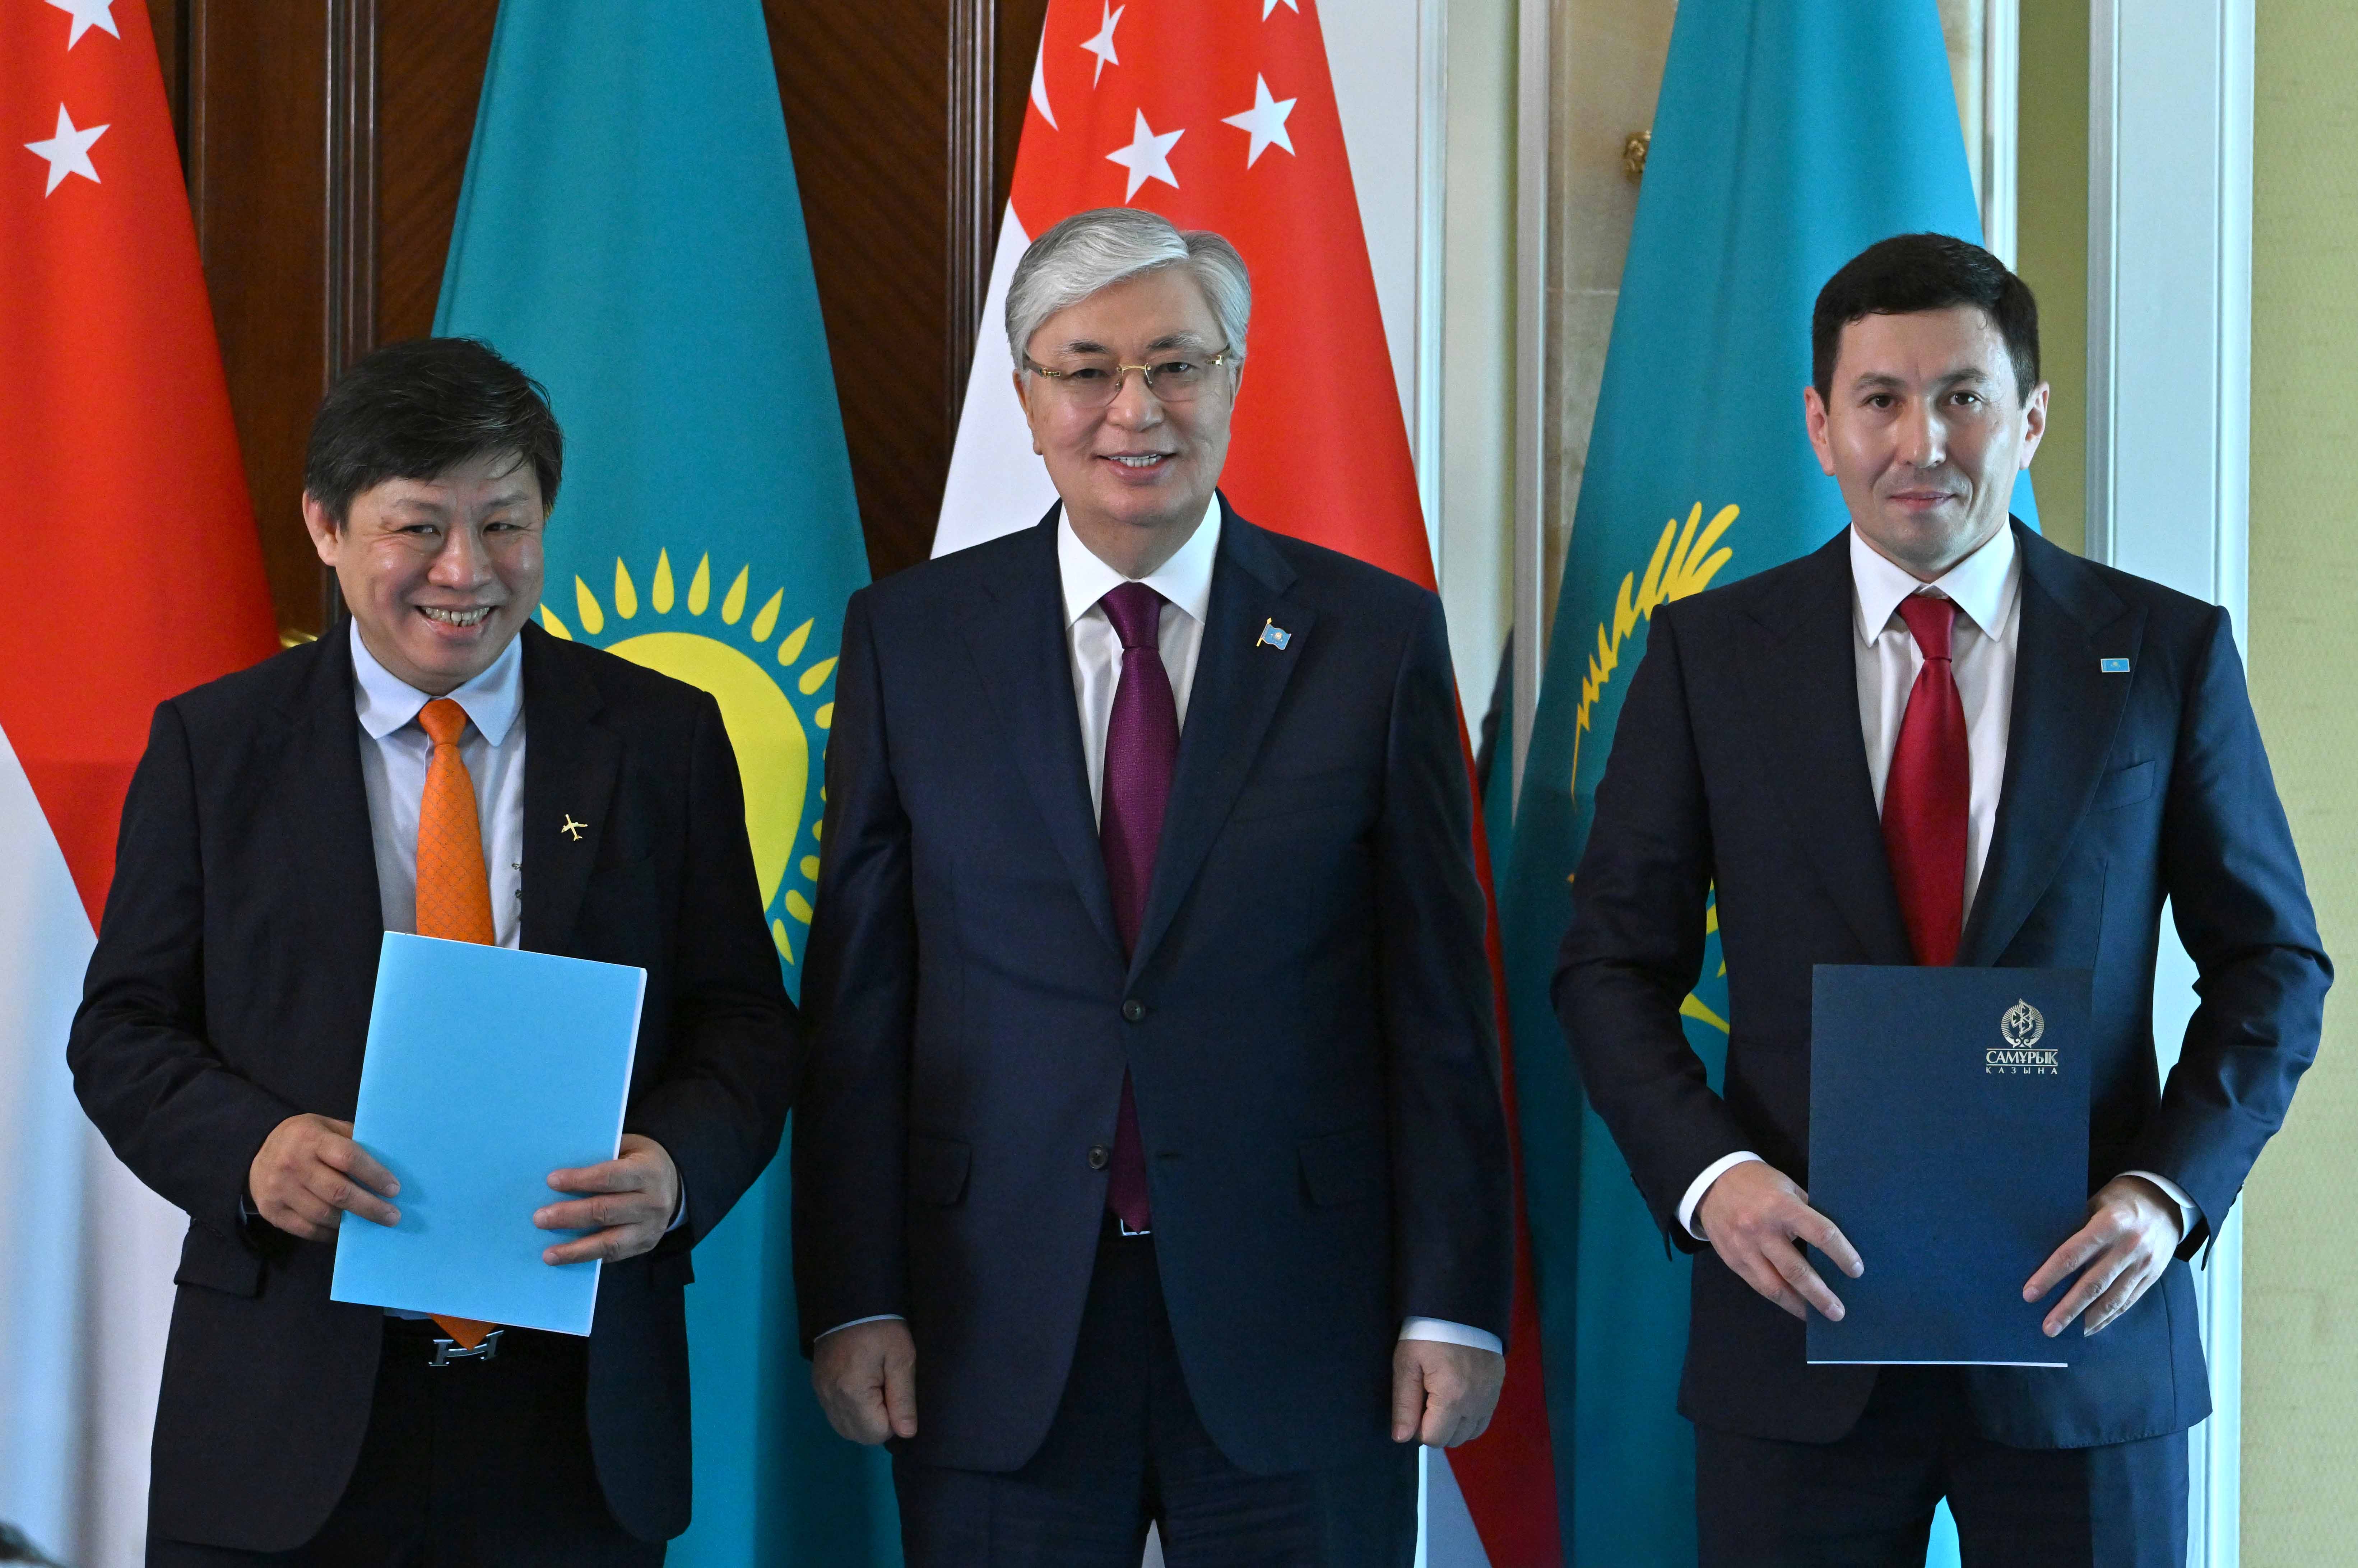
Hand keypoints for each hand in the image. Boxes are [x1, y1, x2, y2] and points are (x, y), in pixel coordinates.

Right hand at [247, 1114, 400, 1240]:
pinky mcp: (272, 1211)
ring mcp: (280, 1190)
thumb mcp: (327, 1127)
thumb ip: (352, 1141)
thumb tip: (388, 1164)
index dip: (374, 1175)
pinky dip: (330, 1233)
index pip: (348, 1158)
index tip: (394, 1189)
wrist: (257, 1152)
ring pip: (323, 1214)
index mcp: (311, 1139)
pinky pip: (307, 1229)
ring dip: (352, 1222)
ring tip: (373, 1223)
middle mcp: (293, 1164)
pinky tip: (346, 1231)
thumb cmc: (304, 1138)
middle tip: (392, 1216)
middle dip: (370, 1207)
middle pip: (338, 1192)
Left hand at [535, 1134, 678, 1264]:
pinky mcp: (646, 1245)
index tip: (551, 1181)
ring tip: (548, 1254)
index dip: (580, 1180)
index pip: (610, 1177)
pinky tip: (567, 1258)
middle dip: (570, 1216)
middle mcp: (653, 1202)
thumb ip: (601, 1156)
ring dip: (576, 1249)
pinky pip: (614, 1255)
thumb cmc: (639, 1162)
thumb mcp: (628, 1148)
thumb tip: (560, 1172)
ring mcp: (651, 1227)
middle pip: (606, 1211)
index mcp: (647, 1172)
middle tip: (540, 1218)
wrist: (674, 1184)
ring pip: (610, 1242)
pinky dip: (588, 1257)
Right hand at [813, 1319, 918, 1443]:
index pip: (876, 1433)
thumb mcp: (901, 1358)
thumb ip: (904, 1398)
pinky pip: (835, 1414)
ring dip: (864, 1419)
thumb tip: (907, 1433)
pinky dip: (850, 1411)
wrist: (850, 1301)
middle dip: (879, 1422)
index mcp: (852, 1393)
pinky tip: (861, 1389)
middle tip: (888, 1390)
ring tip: (876, 1388)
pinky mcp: (817, 1386)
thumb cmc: (882, 1328)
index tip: (897, 1392)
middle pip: (859, 1435)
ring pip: (845, 1428)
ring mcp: (821, 1393)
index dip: (894, 1419)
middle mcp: (831, 1398)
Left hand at [1390, 1339, 1504, 1446]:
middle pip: (1453, 1439)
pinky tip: (1457, 1396)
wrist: (1461, 1304)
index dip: (1417, 1428)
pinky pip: (1483, 1418)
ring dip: (1453, 1424)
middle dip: (1435, 1427)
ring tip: (1441, 1398)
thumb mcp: (1407, 1363)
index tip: (1414, 1404)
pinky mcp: (1498, 1388)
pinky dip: (1469, 1416)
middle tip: (1425, 1399)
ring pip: (1470, 1433)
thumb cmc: (1428, 1332)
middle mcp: (1476, 1403)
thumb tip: (1401, 1438)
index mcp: (1452, 1398)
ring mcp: (1491, 1396)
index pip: (1433, 1438)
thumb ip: (1404, 1404)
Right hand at [1696, 1159, 1862, 1321]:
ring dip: (1799, 1305)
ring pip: (1775, 1286)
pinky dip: (1779, 1298)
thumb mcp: (1787, 1187)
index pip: (1820, 1233)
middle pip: (1797, 1270)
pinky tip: (1793, 1304)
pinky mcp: (1732, 1261)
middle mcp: (1761, 1230)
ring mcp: (1744, 1248)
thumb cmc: (1757, 1182)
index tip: (1856, 1270)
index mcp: (1781, 1206)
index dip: (1841, 1254)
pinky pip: (1758, 1286)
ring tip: (1817, 1317)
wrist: (1711, 1182)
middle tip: (1839, 1312)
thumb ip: (1808, 1211)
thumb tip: (1834, 1239)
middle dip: (1821, 1295)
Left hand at [2024, 1174, 2182, 1337]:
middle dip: (2068, 1308)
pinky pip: (2128, 1300)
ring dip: (2089, 1318)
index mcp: (2108, 1224)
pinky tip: (2093, 1327)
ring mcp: (2143, 1264)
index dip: (2049, 1276)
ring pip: (2113, 1298)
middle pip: (2093, 1284)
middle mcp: (2128, 1247)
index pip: (2072, 1255)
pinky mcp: (2152, 1275)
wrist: (2166, 1201)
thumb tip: (2043, 1253)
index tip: (2030, 1294)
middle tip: (2048, 1327)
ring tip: (2069, 1333)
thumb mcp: (2095, 1202)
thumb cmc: (2120, 1200)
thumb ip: (2074, 1226)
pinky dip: (2110, 1316)